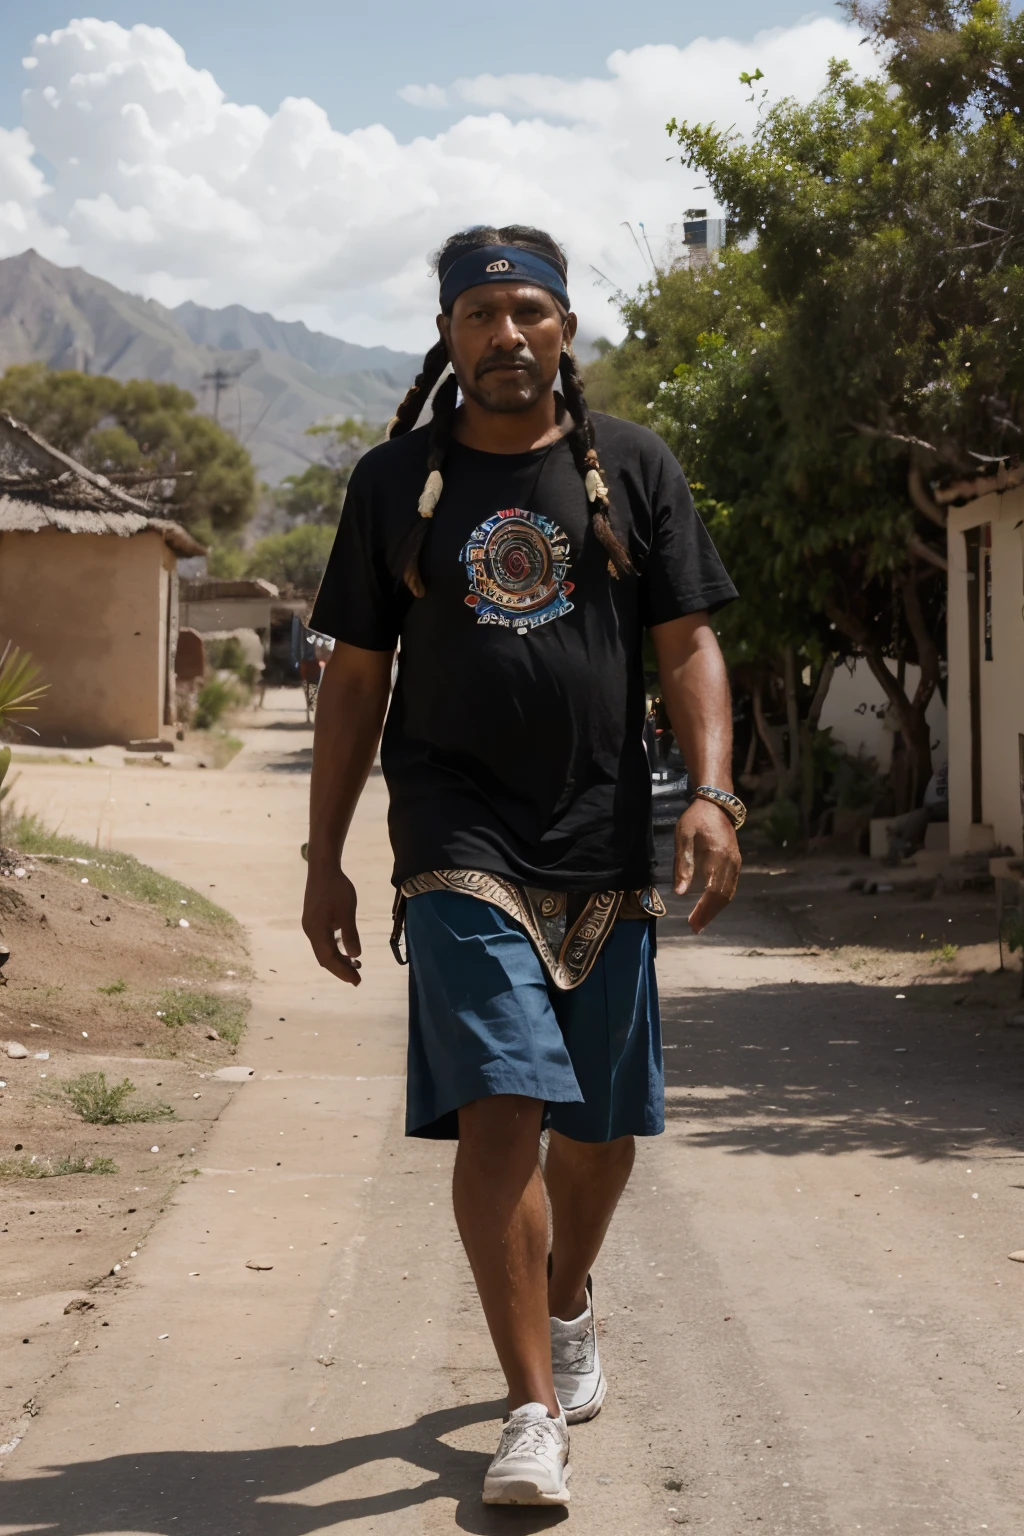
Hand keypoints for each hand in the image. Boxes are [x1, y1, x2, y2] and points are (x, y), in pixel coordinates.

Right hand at [302, 862, 361, 984]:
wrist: (323, 868)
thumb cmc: (336, 889)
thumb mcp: (347, 912)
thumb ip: (350, 934)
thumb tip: (354, 956)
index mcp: (316, 931)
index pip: (328, 959)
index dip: (342, 972)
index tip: (356, 981)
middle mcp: (310, 931)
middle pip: (324, 957)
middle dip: (340, 969)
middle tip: (357, 978)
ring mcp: (311, 925)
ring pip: (323, 949)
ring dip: (338, 959)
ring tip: (354, 965)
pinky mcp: (314, 919)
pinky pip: (323, 940)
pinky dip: (334, 948)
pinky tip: (345, 948)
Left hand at [674, 799, 741, 934]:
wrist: (716, 805)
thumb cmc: (695, 820)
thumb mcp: (683, 837)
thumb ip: (682, 864)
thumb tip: (679, 892)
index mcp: (718, 856)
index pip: (712, 891)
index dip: (703, 910)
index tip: (692, 923)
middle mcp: (731, 862)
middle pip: (722, 896)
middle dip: (708, 914)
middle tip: (695, 928)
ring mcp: (735, 863)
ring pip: (728, 893)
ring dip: (715, 910)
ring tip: (701, 922)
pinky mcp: (735, 863)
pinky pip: (730, 886)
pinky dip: (720, 900)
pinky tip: (710, 907)